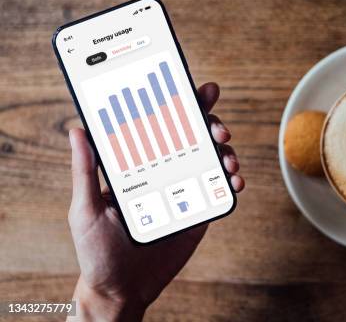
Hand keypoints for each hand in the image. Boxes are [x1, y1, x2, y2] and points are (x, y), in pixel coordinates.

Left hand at [68, 83, 243, 320]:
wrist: (122, 289)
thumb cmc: (97, 250)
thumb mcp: (86, 209)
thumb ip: (85, 172)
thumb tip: (77, 130)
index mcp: (138, 164)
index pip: (160, 125)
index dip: (180, 104)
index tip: (196, 90)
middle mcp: (164, 170)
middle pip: (193, 136)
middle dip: (211, 124)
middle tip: (218, 129)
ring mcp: (185, 188)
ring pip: (212, 158)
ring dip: (226, 151)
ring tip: (228, 157)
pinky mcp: (200, 209)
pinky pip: (221, 189)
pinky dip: (233, 180)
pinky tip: (234, 180)